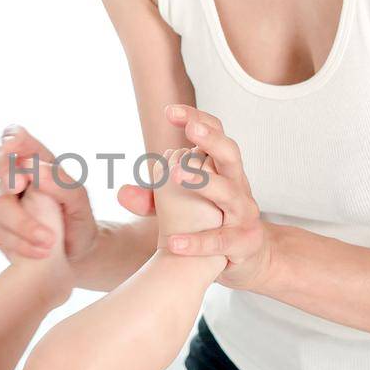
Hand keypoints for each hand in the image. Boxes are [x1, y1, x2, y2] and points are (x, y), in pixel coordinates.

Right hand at [0, 126, 103, 265]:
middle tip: (18, 185)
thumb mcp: (80, 201)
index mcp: (35, 163)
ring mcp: (1, 204)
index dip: (12, 137)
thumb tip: (33, 170)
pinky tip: (41, 252)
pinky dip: (21, 244)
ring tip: (50, 241)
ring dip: (23, 224)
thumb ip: (60, 182)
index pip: (16, 138)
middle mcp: (13, 178)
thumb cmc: (77, 220)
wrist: (75, 255)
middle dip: (5, 171)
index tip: (13, 145)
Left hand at [156, 104, 274, 291]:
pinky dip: (197, 241)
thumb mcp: (183, 206)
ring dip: (204, 182)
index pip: (215, 135)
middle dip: (211, 139)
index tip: (169, 111)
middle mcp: (238, 185)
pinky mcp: (243, 242)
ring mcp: (243, 213)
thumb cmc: (213, 221)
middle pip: (230, 154)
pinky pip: (220, 240)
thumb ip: (154, 199)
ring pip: (229, 193)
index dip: (196, 120)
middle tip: (190, 129)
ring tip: (175, 174)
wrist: (249, 258)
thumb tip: (121, 192)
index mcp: (222, 170)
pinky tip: (173, 242)